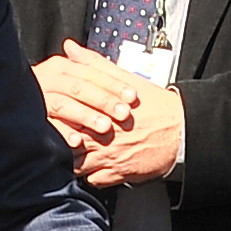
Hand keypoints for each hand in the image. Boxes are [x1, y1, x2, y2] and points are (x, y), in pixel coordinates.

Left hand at [39, 43, 179, 186]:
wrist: (181, 131)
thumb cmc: (155, 105)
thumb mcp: (124, 78)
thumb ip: (94, 64)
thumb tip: (71, 49)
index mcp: (98, 113)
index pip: (63, 118)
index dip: (52, 117)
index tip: (48, 113)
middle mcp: (100, 139)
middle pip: (65, 144)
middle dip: (57, 141)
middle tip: (51, 137)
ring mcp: (108, 159)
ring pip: (75, 166)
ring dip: (71, 160)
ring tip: (68, 153)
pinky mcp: (118, 175)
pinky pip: (93, 181)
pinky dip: (88, 176)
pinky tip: (88, 168)